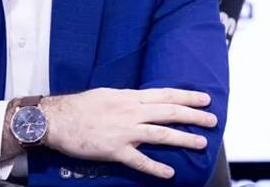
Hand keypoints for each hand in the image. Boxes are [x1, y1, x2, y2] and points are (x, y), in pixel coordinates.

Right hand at [41, 88, 216, 179]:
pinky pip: (140, 161)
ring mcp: (125, 132)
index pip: (165, 95)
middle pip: (169, 112)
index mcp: (129, 98)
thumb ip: (128, 100)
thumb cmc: (79, 106)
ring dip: (183, 139)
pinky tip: (170, 173)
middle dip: (193, 116)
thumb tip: (143, 102)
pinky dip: (156, 168)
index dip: (186, 96)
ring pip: (161, 134)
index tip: (204, 98)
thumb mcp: (107, 95)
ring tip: (201, 143)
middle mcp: (131, 112)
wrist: (57, 119)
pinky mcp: (116, 150)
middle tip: (212, 120)